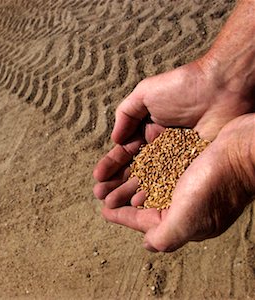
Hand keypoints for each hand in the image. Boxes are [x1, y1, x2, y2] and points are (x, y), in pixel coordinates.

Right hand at [93, 59, 253, 202]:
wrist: (222, 88)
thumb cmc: (182, 86)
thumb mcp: (145, 93)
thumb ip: (126, 114)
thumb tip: (115, 140)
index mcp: (147, 130)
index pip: (125, 152)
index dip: (111, 165)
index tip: (98, 177)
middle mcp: (159, 147)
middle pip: (134, 169)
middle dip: (116, 183)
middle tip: (100, 195)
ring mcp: (175, 158)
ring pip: (149, 179)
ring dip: (130, 191)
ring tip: (113, 203)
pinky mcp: (191, 165)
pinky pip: (169, 182)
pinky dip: (154, 192)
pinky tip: (139, 202)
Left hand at [101, 114, 254, 251]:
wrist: (245, 150)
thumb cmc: (216, 184)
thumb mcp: (187, 218)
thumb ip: (165, 235)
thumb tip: (147, 244)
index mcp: (183, 221)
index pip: (145, 222)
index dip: (122, 217)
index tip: (103, 211)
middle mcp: (185, 205)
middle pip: (144, 203)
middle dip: (121, 197)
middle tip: (100, 190)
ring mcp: (188, 184)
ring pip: (149, 183)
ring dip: (129, 180)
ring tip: (111, 174)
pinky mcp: (190, 163)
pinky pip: (160, 165)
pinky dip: (145, 163)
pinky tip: (134, 156)